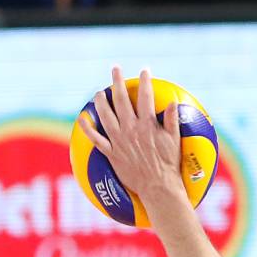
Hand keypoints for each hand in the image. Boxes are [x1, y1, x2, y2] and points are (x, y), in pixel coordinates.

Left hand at [77, 66, 186, 212]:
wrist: (157, 187)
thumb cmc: (169, 165)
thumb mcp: (175, 141)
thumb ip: (172, 120)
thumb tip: (173, 102)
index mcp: (147, 125)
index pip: (146, 97)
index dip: (145, 81)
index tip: (144, 71)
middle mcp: (130, 130)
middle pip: (121, 101)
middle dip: (118, 82)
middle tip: (115, 69)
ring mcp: (119, 141)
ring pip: (106, 116)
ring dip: (101, 101)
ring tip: (99, 92)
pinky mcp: (111, 153)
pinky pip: (96, 139)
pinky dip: (87, 128)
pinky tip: (82, 119)